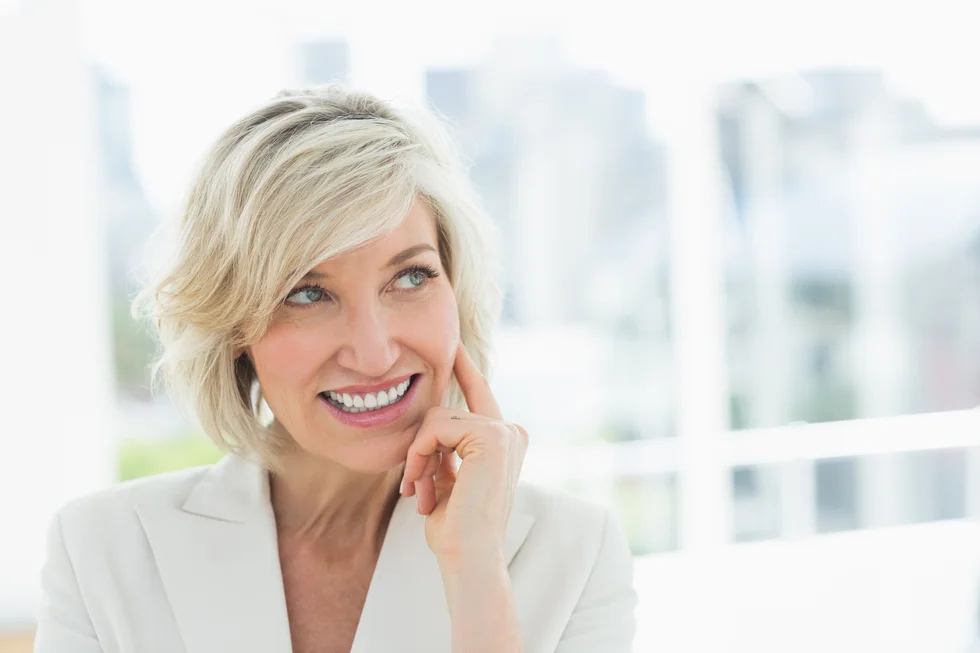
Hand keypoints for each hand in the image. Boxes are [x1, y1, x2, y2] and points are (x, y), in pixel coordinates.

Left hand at [400, 344, 527, 566]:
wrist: (468, 555)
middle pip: (444, 412)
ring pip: (436, 419)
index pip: (479, 393)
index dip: (465, 368)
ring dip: (418, 457)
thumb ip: (447, 449)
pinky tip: (424, 485)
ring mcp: (504, 431)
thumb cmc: (456, 526)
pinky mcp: (491, 435)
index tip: (454, 345)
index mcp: (505, 439)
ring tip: (421, 491)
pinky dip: (419, 455)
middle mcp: (510, 431)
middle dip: (422, 449)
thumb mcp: (450, 479)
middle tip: (418, 487)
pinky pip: (435, 427)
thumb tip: (430, 426)